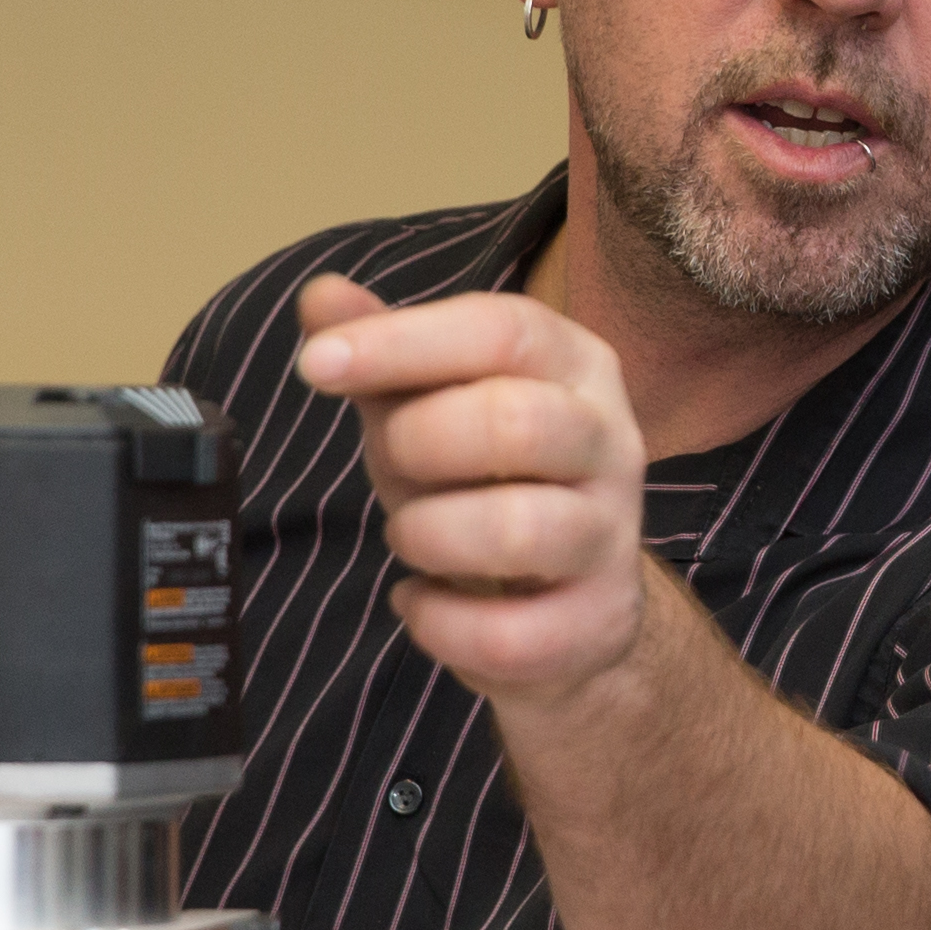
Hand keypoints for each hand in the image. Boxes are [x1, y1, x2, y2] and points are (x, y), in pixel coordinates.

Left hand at [291, 275, 653, 703]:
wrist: (568, 607)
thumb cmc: (489, 483)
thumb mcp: (430, 405)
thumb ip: (384, 353)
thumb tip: (320, 295)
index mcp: (575, 366)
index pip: (502, 330)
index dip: (403, 342)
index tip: (317, 364)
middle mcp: (611, 441)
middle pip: (516, 421)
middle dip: (418, 443)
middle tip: (391, 461)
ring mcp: (612, 536)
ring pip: (517, 530)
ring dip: (427, 534)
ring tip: (408, 535)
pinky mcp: (597, 622)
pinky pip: (507, 634)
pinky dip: (438, 622)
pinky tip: (420, 602)